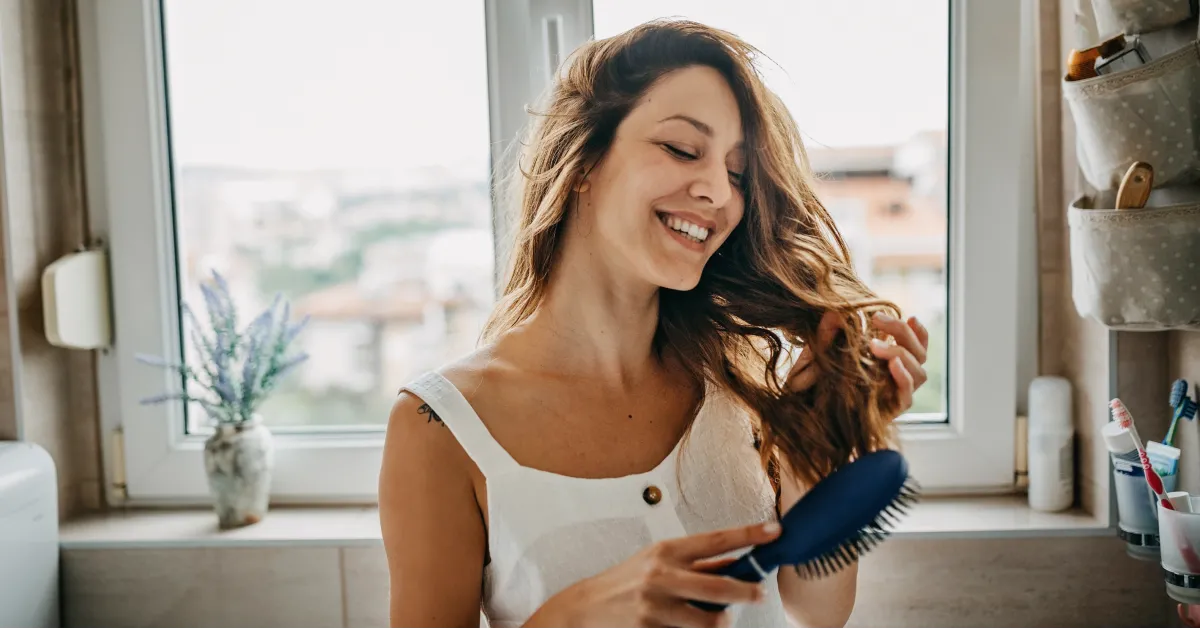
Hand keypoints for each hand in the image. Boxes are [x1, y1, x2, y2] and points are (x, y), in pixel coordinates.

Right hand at [523, 522, 780, 628]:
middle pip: (721, 586)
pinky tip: (687, 627)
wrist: (585, 610)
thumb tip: (737, 560)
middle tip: (758, 594)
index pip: (716, 539)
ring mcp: (656, 606)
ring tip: (717, 619)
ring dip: (721, 622)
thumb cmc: (625, 582)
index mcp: (667, 551)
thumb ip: (696, 563)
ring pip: (711, 622)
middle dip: (747, 592)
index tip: (774, 531)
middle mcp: (662, 576)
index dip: (749, 535)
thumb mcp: (658, 562)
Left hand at [786, 311, 929, 415]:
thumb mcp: (820, 355)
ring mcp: (896, 394)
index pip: (917, 345)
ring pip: (920, 372)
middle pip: (920, 353)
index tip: (909, 316)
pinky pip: (908, 395)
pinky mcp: (892, 411)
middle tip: (877, 319)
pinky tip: (891, 365)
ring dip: (901, 353)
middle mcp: (898, 377)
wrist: (810, 418)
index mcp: (889, 361)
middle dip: (902, 333)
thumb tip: (833, 312)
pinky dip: (904, 378)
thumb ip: (828, 335)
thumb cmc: (816, 384)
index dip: (918, 331)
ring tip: (875, 346)